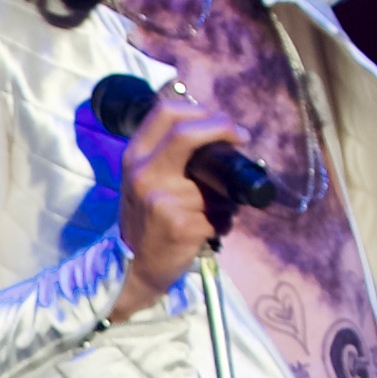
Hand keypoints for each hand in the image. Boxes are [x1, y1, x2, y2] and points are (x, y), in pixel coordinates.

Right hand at [109, 82, 240, 319]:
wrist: (133, 267)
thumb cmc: (147, 219)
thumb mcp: (145, 179)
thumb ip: (170, 154)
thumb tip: (219, 135)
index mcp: (135, 156)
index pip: (165, 113)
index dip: (200, 110)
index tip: (222, 122)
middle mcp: (143, 174)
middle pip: (186, 133)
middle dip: (223, 129)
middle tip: (242, 137)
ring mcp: (160, 199)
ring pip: (215, 182)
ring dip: (228, 195)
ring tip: (217, 209)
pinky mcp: (179, 225)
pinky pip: (220, 214)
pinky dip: (224, 221)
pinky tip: (211, 229)